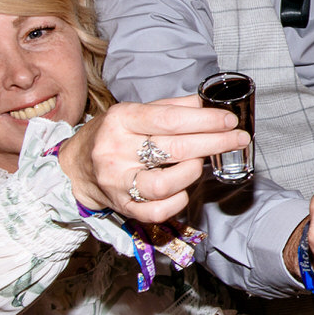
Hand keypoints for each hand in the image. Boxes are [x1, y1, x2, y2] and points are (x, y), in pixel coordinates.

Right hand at [59, 96, 246, 223]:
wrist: (75, 167)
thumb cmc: (113, 136)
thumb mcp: (136, 113)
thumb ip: (172, 107)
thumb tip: (208, 103)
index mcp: (121, 120)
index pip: (169, 120)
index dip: (205, 120)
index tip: (229, 121)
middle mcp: (116, 150)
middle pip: (175, 149)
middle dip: (214, 143)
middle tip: (238, 139)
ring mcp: (118, 182)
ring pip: (165, 184)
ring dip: (193, 172)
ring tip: (201, 163)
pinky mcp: (122, 207)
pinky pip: (158, 211)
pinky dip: (178, 200)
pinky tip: (184, 189)